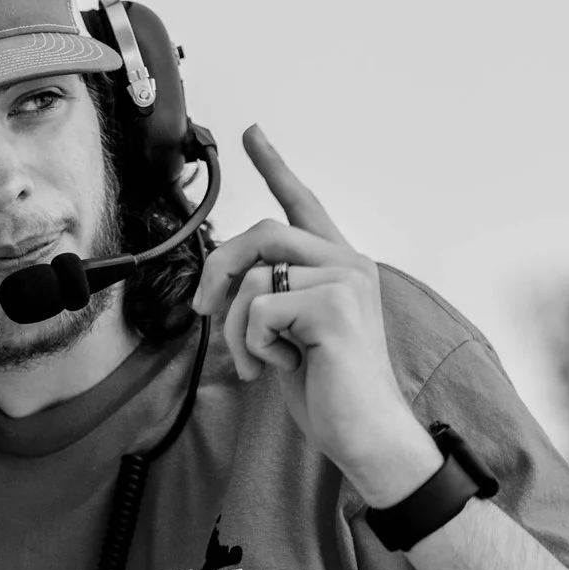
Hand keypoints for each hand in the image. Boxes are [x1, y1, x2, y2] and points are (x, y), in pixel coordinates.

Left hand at [191, 126, 441, 506]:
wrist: (368, 436)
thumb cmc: (330, 391)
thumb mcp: (289, 334)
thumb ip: (269, 297)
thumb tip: (222, 282)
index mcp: (339, 266)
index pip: (304, 204)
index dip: (275, 166)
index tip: (252, 133)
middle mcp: (347, 263)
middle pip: (261, 233)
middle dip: (218, 270)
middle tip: (201, 311)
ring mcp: (345, 281)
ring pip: (254, 276)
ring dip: (234, 327)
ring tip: (258, 362)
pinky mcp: (334, 307)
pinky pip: (258, 309)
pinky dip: (252, 346)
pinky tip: (281, 368)